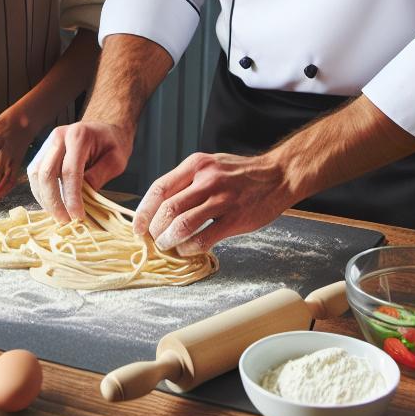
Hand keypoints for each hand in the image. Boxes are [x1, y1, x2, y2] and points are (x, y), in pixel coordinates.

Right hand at [27, 121, 133, 223]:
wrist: (105, 128)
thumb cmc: (112, 143)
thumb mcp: (116, 159)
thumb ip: (99, 176)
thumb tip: (82, 197)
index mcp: (79, 135)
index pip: (69, 171)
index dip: (71, 197)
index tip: (78, 216)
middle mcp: (58, 136)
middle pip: (46, 173)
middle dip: (54, 201)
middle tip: (66, 220)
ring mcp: (47, 143)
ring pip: (36, 175)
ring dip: (45, 199)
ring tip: (59, 215)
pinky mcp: (42, 152)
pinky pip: (35, 175)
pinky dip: (42, 192)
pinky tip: (53, 204)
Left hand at [133, 151, 295, 255]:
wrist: (277, 176)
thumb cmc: (239, 174)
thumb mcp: (209, 165)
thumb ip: (186, 182)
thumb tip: (158, 207)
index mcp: (196, 164)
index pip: (160, 188)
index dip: (144, 211)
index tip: (137, 227)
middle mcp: (206, 179)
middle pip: (168, 208)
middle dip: (155, 229)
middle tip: (154, 240)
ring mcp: (222, 199)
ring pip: (182, 224)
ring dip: (169, 241)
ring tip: (167, 247)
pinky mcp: (235, 219)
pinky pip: (204, 238)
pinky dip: (189, 249)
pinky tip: (187, 251)